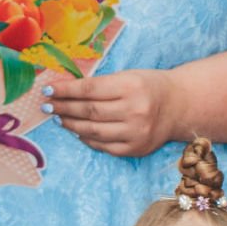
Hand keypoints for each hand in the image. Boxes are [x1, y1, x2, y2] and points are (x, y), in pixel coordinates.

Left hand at [45, 69, 183, 157]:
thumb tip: (65, 91)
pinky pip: (103, 146)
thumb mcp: (127, 76)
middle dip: (63, 108)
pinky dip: (87, 139)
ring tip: (59, 118)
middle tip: (47, 106)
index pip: (89, 89)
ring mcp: (135, 133)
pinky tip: (77, 131)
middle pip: (89, 111)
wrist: (178, 107)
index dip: (66, 90)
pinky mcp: (135, 149)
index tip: (48, 90)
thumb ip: (100, 84)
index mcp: (131, 87)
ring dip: (71, 125)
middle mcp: (134, 111)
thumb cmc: (148, 87)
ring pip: (93, 131)